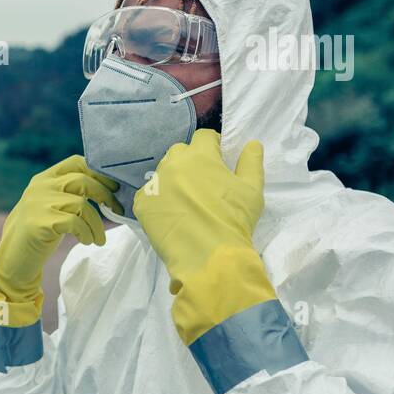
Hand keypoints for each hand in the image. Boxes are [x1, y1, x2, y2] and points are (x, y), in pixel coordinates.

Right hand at [0, 156, 120, 327]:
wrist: (14, 261)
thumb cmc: (39, 235)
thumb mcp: (52, 207)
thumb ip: (69, 193)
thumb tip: (107, 187)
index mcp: (44, 179)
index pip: (77, 162)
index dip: (100, 173)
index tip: (115, 189)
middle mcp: (40, 187)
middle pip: (83, 180)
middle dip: (105, 195)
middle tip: (116, 210)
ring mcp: (38, 203)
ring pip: (82, 203)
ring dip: (97, 223)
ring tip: (98, 238)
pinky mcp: (40, 222)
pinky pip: (75, 222)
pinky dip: (87, 233)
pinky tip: (87, 241)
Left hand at [133, 129, 276, 343]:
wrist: (208, 256)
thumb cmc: (233, 219)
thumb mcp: (252, 189)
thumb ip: (251, 162)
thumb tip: (252, 144)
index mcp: (199, 156)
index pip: (203, 137)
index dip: (213, 145)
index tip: (218, 159)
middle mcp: (172, 165)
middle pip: (180, 152)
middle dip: (191, 161)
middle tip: (202, 181)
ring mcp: (154, 184)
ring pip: (163, 173)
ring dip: (174, 179)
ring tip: (186, 200)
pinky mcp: (141, 204)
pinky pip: (149, 195)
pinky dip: (159, 200)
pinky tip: (171, 214)